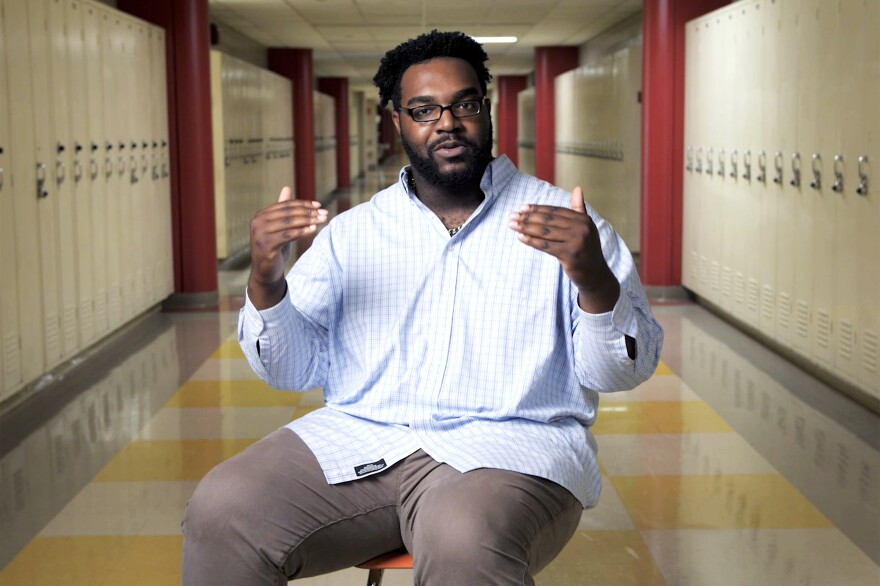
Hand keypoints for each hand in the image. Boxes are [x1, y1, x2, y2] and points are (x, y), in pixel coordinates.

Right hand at [247, 186, 327, 308]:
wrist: (266, 273)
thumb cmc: (275, 249)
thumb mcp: (280, 228)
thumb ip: (282, 210)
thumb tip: (286, 187)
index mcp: (261, 216)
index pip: (285, 205)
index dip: (303, 204)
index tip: (319, 205)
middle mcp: (257, 222)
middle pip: (288, 213)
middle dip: (308, 212)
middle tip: (324, 213)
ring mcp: (260, 234)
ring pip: (289, 223)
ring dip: (308, 221)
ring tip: (323, 220)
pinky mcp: (265, 246)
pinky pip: (287, 235)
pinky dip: (302, 231)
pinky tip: (313, 230)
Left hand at [508, 186, 619, 312]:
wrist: (595, 274)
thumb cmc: (586, 249)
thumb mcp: (585, 228)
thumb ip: (579, 209)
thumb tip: (577, 188)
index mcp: (583, 219)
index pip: (555, 211)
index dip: (537, 209)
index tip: (522, 208)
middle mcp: (581, 228)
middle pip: (548, 220)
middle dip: (528, 217)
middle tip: (511, 216)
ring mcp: (576, 242)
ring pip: (545, 232)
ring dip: (526, 228)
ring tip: (512, 225)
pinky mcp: (570, 255)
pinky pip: (546, 246)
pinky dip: (531, 241)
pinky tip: (520, 237)